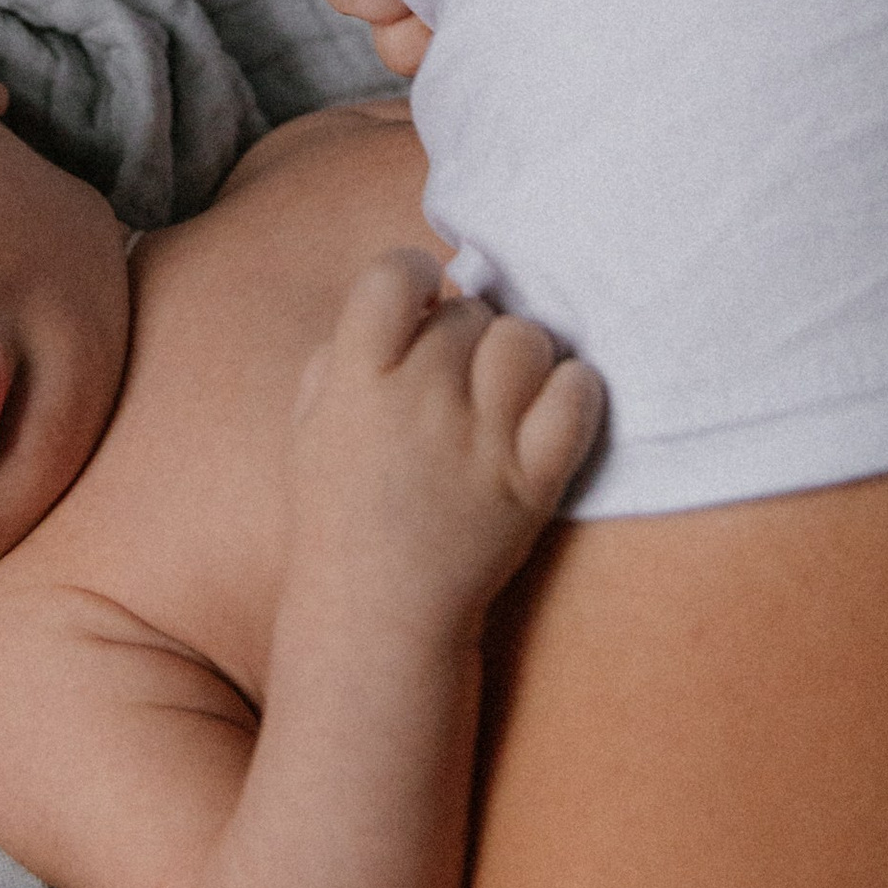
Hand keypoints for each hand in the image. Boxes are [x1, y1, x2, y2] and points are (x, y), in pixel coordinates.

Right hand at [288, 249, 603, 642]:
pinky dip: (571, 390)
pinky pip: (576, 395)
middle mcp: (419, 402)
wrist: (377, 613)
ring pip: (526, 340)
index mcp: (355, 382)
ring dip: (517, 357)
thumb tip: (407, 297)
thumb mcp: (311, 424)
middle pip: (470, 311)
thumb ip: (343, 351)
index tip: (420, 300)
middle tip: (456, 377)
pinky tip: (547, 409)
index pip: (393, 275)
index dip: (414, 274)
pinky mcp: (533, 481)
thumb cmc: (341, 511)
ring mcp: (480, 442)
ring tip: (501, 393)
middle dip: (465, 334)